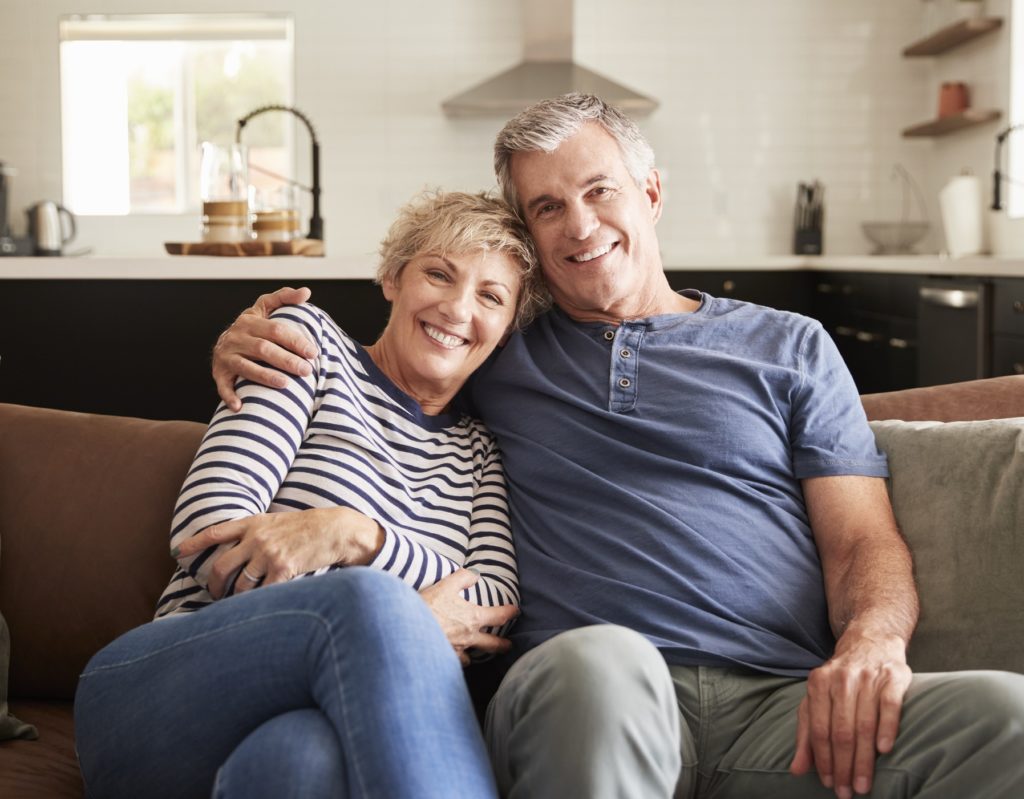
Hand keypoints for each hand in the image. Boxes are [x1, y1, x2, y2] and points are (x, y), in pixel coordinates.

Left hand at [175, 508, 384, 598]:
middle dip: (214, 584)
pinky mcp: (283, 569)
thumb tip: (238, 550)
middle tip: (215, 594)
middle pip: (222, 566)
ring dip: (237, 597)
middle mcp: (257, 538)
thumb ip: (257, 533)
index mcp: (254, 523)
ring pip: (241, 584)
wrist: (335, 529)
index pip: (215, 532)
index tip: (178, 551)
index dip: (194, 542)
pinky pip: (262, 593)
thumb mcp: (278, 521)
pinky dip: (259, 601)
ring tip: (240, 603)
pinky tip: (261, 605)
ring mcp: (269, 554)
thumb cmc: (308, 527)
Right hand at [212, 286, 317, 410]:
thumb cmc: (255, 328)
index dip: (295, 341)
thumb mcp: (266, 308)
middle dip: (287, 360)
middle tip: (306, 371)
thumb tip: (306, 291)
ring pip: (246, 367)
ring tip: (285, 385)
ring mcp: (226, 355)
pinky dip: (230, 396)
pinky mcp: (219, 372)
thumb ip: (285, 298)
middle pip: (263, 349)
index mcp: (250, 320)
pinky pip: (223, 386)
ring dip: (265, 377)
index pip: (276, 329)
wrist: (225, 343)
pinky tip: (240, 406)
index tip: (313, 352)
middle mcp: (236, 337)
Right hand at [419, 570, 517, 665]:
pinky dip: (455, 661)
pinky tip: (453, 659)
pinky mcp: (444, 660)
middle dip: (502, 645)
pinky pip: (454, 663)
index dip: (509, 613)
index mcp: (473, 618)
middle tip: (509, 646)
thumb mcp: (445, 585)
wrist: (408, 631)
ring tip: (474, 654)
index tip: (516, 612)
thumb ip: (462, 578)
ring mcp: (457, 651)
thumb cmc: (428, 607)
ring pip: (471, 657)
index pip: (499, 616)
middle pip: (492, 644)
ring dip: (474, 654)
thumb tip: (475, 575)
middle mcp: (469, 637)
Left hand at [789, 632, 911, 797]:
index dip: (823, 759)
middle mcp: (841, 678)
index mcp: (818, 683)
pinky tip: (885, 750)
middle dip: (844, 765)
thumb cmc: (841, 680)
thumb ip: (807, 734)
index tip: (829, 783)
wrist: (871, 642)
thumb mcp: (817, 700)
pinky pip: (890, 705)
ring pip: (864, 723)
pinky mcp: (893, 676)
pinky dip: (887, 728)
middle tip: (848, 791)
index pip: (819, 729)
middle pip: (841, 730)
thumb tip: (796, 770)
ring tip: (864, 784)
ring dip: (865, 759)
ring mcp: (868, 676)